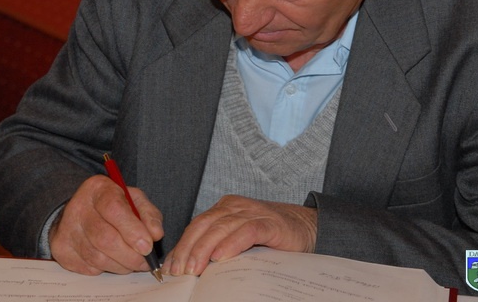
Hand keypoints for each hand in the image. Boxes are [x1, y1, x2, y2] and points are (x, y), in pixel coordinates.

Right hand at [49, 175, 163, 275]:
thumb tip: (156, 234)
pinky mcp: (60, 249)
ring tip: (132, 263)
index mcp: (98, 189)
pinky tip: (112, 260)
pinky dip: (105, 269)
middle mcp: (78, 207)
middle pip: (105, 238)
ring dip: (120, 265)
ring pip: (97, 258)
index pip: (114, 209)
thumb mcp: (134, 200)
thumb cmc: (113, 205)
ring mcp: (66, 229)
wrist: (81, 211)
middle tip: (145, 262)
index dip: (132, 230)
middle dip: (130, 256)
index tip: (147, 246)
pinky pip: (88, 267)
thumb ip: (148, 214)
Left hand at [163, 195, 316, 276]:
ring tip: (194, 268)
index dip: (182, 246)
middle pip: (204, 225)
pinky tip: (222, 257)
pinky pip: (247, 231)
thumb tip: (190, 268)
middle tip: (179, 271)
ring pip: (222, 227)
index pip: (196, 226)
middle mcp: (235, 206)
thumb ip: (217, 247)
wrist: (306, 228)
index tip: (171, 267)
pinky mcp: (270, 223)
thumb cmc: (269, 239)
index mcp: (224, 208)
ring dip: (205, 249)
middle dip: (188, 249)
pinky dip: (232, 243)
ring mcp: (253, 212)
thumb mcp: (238, 241)